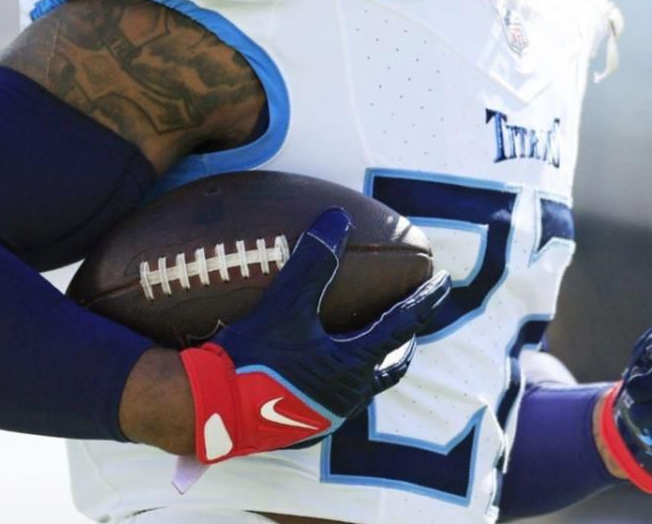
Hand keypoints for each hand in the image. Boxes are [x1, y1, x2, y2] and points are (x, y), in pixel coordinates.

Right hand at [179, 208, 449, 462]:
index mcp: (352, 366)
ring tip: (368, 350)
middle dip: (404, 345)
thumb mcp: (284, 305)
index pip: (401, 325)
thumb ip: (314, 261)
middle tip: (410, 328)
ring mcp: (324, 419)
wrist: (208, 412)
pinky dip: (337, 383)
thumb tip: (337, 218)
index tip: (444, 281)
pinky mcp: (299, 433)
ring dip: (371, 367)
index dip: (424, 300)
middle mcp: (347, 398)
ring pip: (361, 390)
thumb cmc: (250, 359)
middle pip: (390, 368)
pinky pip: (331, 404)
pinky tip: (319, 375)